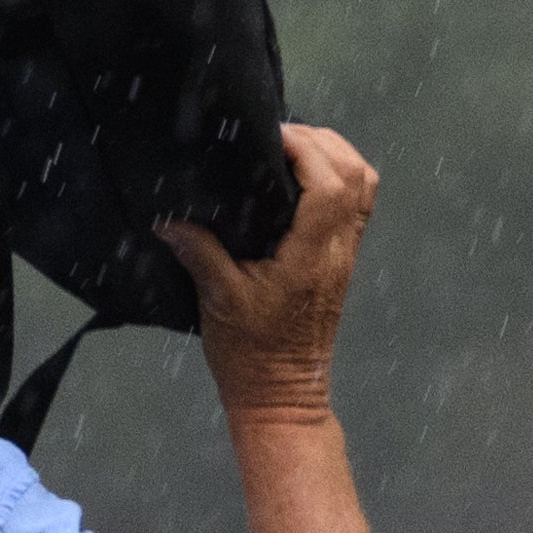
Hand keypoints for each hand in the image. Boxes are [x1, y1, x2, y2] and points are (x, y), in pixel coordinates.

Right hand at [163, 124, 376, 404]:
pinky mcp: (341, 261)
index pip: (330, 184)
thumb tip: (167, 216)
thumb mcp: (217, 300)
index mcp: (310, 255)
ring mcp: (345, 255)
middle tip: (276, 137)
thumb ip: (198, 251)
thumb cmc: (250, 354)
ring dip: (335, 156)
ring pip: (365, 186)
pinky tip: (302, 178)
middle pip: (356, 174)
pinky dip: (339, 178)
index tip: (268, 137)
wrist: (280, 395)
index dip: (305, 148)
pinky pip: (357, 205)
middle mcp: (337, 249)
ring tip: (292, 148)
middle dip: (320, 142)